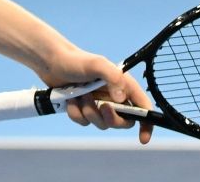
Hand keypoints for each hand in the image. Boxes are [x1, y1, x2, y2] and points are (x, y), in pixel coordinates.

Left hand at [37, 45, 153, 141]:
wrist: (52, 62)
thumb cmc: (76, 60)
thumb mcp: (97, 64)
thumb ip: (113, 78)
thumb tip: (121, 99)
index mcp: (123, 85)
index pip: (142, 107)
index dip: (147, 124)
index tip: (143, 138)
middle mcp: (114, 96)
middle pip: (123, 121)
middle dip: (111, 118)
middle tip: (101, 107)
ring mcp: (98, 104)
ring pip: (101, 123)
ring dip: (89, 112)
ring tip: (81, 95)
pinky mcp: (84, 109)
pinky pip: (84, 122)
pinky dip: (76, 113)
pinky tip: (71, 99)